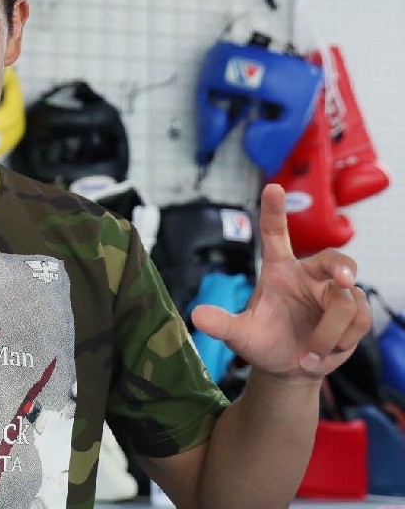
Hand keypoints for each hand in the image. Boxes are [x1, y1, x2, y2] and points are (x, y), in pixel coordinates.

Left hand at [190, 183, 371, 379]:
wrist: (288, 369)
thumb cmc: (264, 342)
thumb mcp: (240, 335)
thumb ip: (222, 324)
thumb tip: (197, 316)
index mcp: (278, 270)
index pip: (275, 234)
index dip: (274, 211)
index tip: (272, 187)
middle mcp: (308, 277)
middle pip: (334, 257)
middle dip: (342, 266)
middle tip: (342, 279)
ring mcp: (333, 295)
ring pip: (346, 300)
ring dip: (329, 332)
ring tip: (309, 353)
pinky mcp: (354, 315)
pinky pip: (359, 319)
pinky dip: (341, 340)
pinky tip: (323, 354)